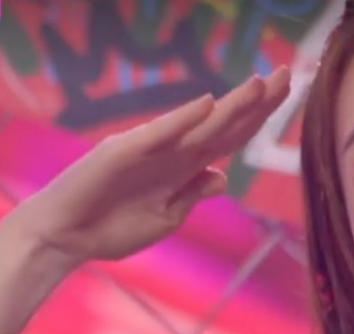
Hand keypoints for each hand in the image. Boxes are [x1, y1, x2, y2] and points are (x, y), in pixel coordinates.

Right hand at [14, 66, 291, 266]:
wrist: (65, 238)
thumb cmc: (110, 229)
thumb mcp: (164, 219)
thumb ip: (191, 196)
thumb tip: (223, 176)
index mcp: (183, 169)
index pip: (229, 137)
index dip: (258, 117)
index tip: (288, 94)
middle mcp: (170, 152)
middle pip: (221, 124)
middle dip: (255, 103)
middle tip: (287, 74)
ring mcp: (147, 149)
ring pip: (197, 125)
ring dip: (229, 107)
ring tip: (260, 85)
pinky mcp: (120, 153)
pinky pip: (157, 135)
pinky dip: (181, 121)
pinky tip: (207, 105)